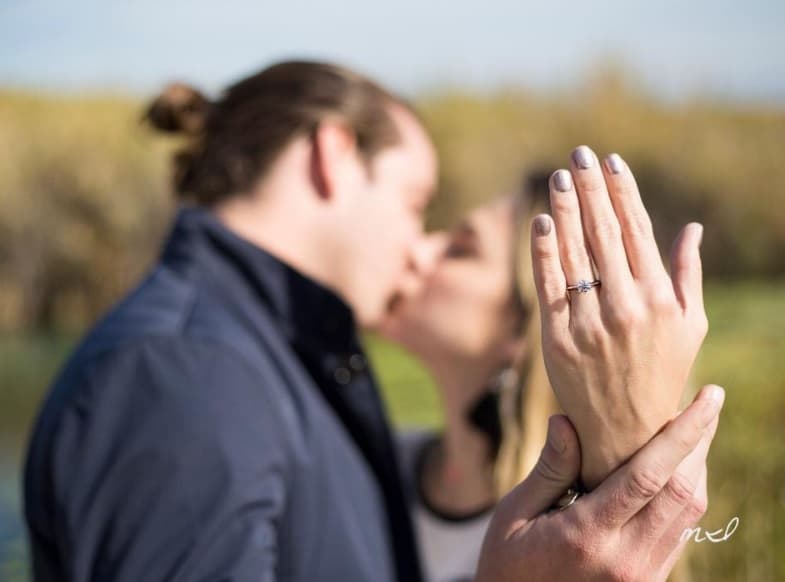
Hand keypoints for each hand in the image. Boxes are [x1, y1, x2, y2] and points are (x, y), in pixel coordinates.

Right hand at [475, 384, 723, 581]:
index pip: (647, 477)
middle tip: (709, 401)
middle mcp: (625, 560)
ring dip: (698, 466)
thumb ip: (549, 469)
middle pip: (682, 492)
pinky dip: (687, 493)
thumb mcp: (515, 513)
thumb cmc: (507, 561)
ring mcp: (642, 576)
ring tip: (697, 429)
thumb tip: (566, 418)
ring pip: (689, 514)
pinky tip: (678, 469)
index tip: (706, 398)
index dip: (682, 434)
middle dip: (701, 441)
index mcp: (587, 536)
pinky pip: (681, 532)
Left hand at [530, 146, 708, 487]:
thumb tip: (691, 228)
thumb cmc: (663, 372)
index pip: (637, 230)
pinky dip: (543, 251)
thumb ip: (689, 275)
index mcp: (660, 298)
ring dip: (565, 209)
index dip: (622, 192)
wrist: (627, 430)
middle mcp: (626, 306)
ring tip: (558, 178)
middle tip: (578, 156)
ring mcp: (590, 323)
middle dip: (591, 189)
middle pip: (603, 233)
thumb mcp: (690, 326)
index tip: (611, 162)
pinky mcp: (557, 339)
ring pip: (574, 253)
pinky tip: (541, 221)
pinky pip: (548, 285)